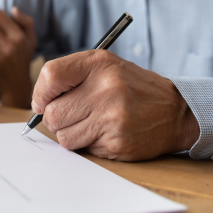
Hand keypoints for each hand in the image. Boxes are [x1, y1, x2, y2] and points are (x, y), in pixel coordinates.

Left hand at [32, 50, 199, 160]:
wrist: (175, 111)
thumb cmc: (131, 87)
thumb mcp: (104, 66)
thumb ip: (69, 76)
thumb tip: (37, 103)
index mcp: (99, 64)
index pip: (50, 76)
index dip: (40, 93)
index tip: (43, 101)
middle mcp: (106, 88)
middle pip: (52, 113)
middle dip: (54, 118)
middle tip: (69, 115)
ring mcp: (113, 117)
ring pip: (63, 136)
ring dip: (69, 133)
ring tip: (89, 123)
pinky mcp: (117, 142)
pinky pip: (82, 149)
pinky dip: (86, 143)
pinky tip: (104, 132)